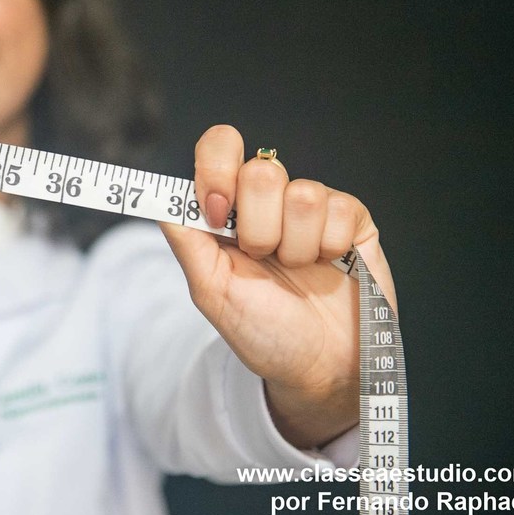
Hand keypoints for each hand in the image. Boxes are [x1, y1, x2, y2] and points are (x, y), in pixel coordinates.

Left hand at [158, 125, 396, 448]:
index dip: (217, 169)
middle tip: (263, 259)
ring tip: (296, 269)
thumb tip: (162, 197)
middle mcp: (268, 199)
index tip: (217, 213)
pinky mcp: (352, 217)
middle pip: (261, 171)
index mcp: (229, 208)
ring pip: (302, 193)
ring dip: (295, 246)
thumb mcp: (211, 291)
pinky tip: (329, 265)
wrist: (318, 368)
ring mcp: (311, 206)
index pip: (220, 147)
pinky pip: (340, 208)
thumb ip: (186, 240)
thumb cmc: (262, 330)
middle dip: (258, 229)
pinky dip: (329, 247)